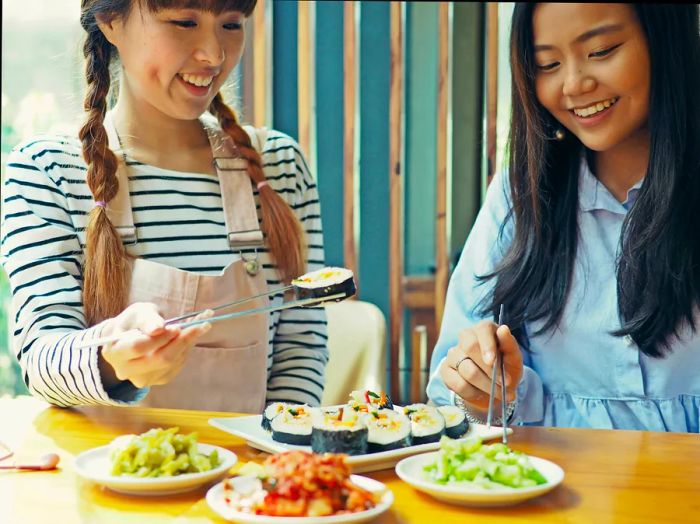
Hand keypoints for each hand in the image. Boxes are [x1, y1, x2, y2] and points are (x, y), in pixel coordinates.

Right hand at [98, 302, 212, 388]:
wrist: (132, 337)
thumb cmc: (134, 322)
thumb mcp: (138, 313)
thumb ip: (148, 319)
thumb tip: (158, 329)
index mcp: (114, 351)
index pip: (138, 348)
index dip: (160, 338)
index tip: (176, 326)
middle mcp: (125, 370)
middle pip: (159, 359)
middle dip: (181, 341)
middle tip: (197, 326)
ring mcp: (142, 379)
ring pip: (171, 364)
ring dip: (187, 345)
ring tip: (196, 328)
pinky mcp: (157, 380)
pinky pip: (176, 367)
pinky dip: (186, 351)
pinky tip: (188, 339)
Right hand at [439, 319, 522, 413]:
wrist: (495, 388)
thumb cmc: (506, 368)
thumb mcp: (514, 358)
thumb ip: (510, 345)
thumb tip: (503, 329)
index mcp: (484, 329)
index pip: (482, 330)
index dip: (487, 345)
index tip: (492, 362)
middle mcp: (466, 337)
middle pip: (470, 347)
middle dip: (488, 369)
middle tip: (504, 384)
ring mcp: (453, 353)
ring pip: (466, 369)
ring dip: (486, 385)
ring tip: (500, 393)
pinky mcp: (445, 370)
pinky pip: (457, 383)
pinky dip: (473, 393)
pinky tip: (481, 393)